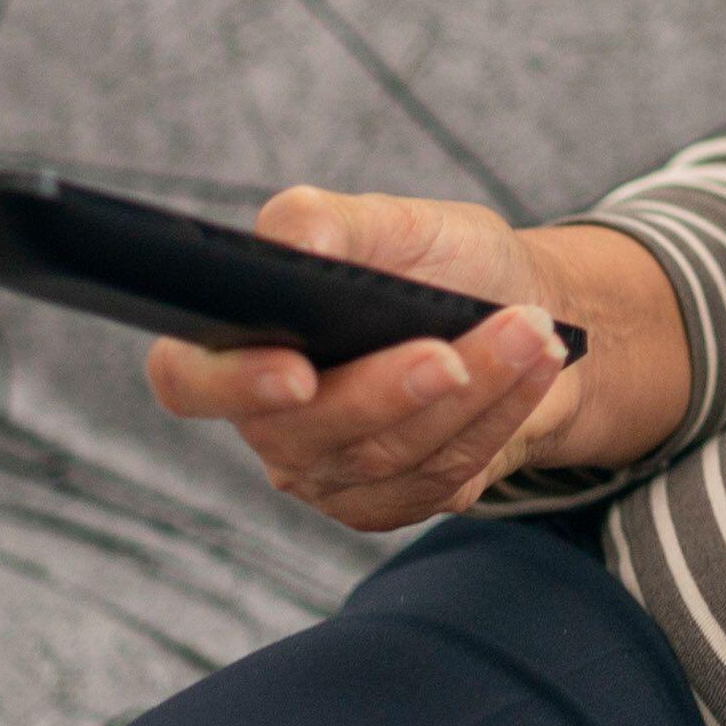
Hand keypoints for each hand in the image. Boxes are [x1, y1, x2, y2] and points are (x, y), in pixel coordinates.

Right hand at [140, 188, 683, 532]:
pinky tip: (536, 367)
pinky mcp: (393, 504)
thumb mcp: (393, 223)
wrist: (525, 315)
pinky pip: (441, 477)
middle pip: (307, 433)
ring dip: (471, 392)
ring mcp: (330, 474)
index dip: (232, 385)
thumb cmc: (440, 264)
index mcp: (239, 343)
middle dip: (388, 390)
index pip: (189, 382)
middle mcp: (272, 422)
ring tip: (528, 331)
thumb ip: (330, 222)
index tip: (298, 371)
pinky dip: (499, 417)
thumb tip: (296, 244)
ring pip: (388, 457)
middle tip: (451, 351)